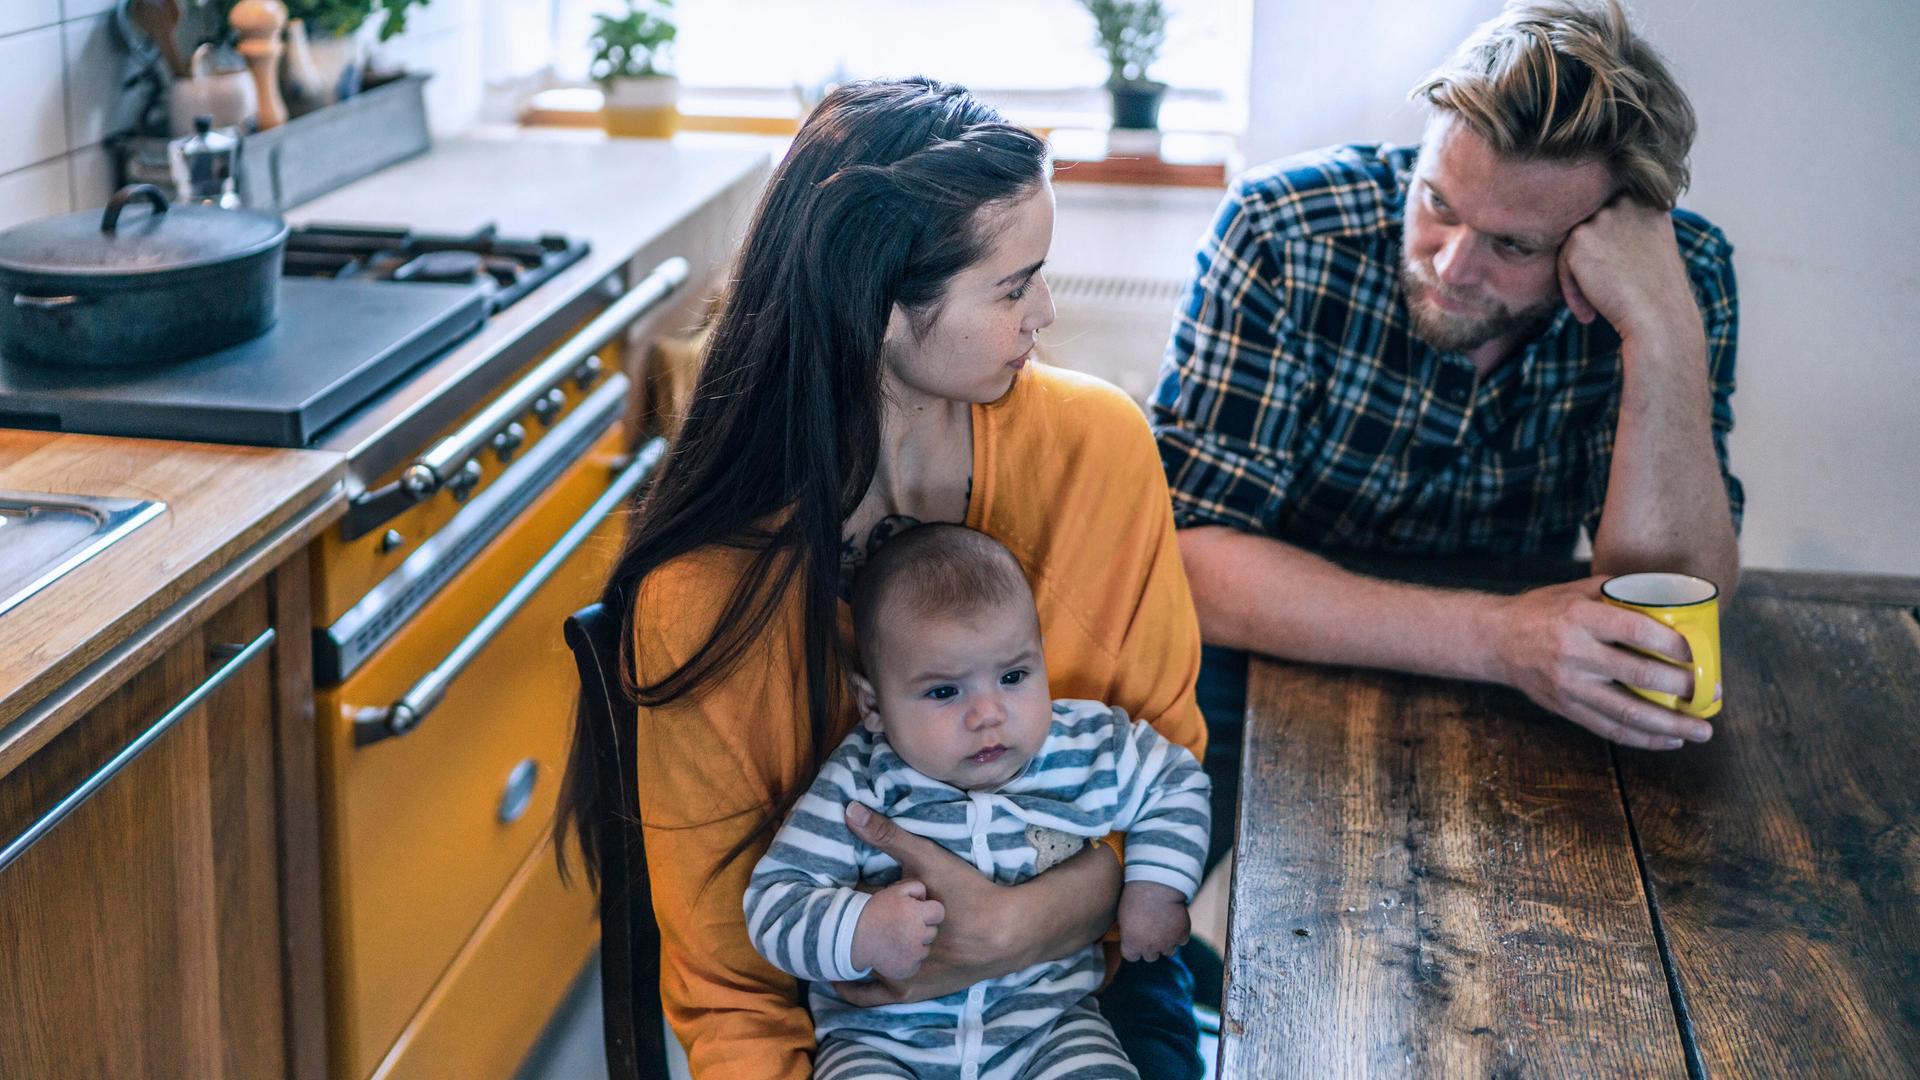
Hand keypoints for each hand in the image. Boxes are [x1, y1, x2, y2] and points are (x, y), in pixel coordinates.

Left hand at [833, 802, 1010, 1004]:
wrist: (1006, 934)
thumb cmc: (966, 895)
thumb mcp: (927, 859)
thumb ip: (887, 836)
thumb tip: (849, 810)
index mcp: (880, 924)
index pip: (839, 911)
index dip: (829, 899)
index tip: (819, 890)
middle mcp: (882, 958)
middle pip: (844, 941)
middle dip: (835, 925)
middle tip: (825, 911)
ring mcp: (894, 980)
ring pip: (855, 967)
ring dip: (845, 952)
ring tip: (835, 935)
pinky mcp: (910, 993)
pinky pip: (872, 994)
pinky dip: (859, 982)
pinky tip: (855, 969)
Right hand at [849, 879, 944, 980]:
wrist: (853, 936)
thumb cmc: (875, 911)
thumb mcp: (895, 890)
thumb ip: (917, 888)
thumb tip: (927, 899)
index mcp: (916, 913)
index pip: (939, 912)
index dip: (929, 911)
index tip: (918, 913)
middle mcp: (917, 935)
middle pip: (933, 931)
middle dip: (922, 928)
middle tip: (903, 926)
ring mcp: (913, 954)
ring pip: (925, 948)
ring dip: (916, 944)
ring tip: (897, 939)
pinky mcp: (908, 969)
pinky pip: (916, 963)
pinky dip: (909, 959)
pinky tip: (895, 952)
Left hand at [1117, 881, 1189, 962]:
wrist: (1157, 885)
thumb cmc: (1135, 896)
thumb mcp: (1122, 915)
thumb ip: (1127, 931)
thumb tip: (1129, 935)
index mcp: (1131, 944)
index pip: (1131, 956)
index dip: (1134, 948)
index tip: (1135, 939)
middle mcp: (1150, 948)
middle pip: (1151, 956)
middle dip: (1151, 946)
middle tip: (1152, 932)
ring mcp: (1168, 943)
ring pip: (1168, 951)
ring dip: (1167, 942)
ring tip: (1164, 926)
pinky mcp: (1182, 935)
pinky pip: (1182, 940)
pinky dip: (1180, 932)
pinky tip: (1175, 920)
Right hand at [1492, 576, 1716, 749]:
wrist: (1497, 640)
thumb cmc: (1543, 610)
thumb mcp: (1576, 590)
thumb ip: (1619, 595)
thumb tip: (1670, 598)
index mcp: (1580, 619)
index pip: (1636, 632)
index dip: (1672, 644)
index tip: (1698, 653)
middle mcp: (1574, 654)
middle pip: (1639, 676)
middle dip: (1683, 687)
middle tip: (1711, 692)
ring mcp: (1570, 686)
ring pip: (1628, 713)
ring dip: (1671, 725)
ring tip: (1701, 731)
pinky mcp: (1567, 708)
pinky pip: (1610, 729)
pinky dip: (1644, 738)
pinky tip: (1670, 740)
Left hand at [1557, 197, 1702, 349]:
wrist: (1659, 316)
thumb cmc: (1658, 293)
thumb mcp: (1654, 248)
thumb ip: (1630, 231)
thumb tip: (1598, 238)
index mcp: (1649, 202)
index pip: (1611, 220)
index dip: (1608, 253)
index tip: (1618, 281)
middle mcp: (1626, 203)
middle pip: (1592, 231)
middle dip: (1593, 262)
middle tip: (1606, 294)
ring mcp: (1603, 217)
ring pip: (1575, 247)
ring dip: (1580, 277)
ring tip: (1596, 307)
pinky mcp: (1580, 237)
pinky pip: (1563, 263)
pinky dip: (1571, 290)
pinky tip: (1589, 313)